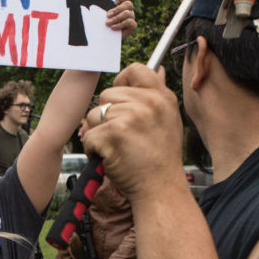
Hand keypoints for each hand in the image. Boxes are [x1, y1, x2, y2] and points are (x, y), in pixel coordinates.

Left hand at [83, 64, 185, 201]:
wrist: (160, 190)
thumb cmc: (160, 159)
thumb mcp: (168, 120)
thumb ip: (158, 95)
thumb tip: (159, 68)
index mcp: (162, 97)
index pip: (135, 69)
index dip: (122, 82)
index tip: (121, 100)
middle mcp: (148, 103)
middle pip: (108, 93)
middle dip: (106, 115)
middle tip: (121, 136)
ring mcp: (130, 117)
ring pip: (94, 114)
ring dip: (98, 133)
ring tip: (117, 148)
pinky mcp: (112, 134)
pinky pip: (89, 135)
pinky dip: (93, 150)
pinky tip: (109, 158)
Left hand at [105, 0, 136, 38]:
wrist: (104, 36)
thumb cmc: (103, 21)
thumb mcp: (102, 11)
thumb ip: (106, 0)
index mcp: (122, 2)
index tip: (115, 2)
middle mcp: (128, 9)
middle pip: (128, 4)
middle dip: (117, 9)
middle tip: (108, 15)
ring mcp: (131, 16)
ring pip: (127, 13)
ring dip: (116, 18)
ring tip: (108, 23)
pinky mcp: (133, 25)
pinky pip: (129, 22)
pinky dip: (120, 24)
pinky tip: (113, 27)